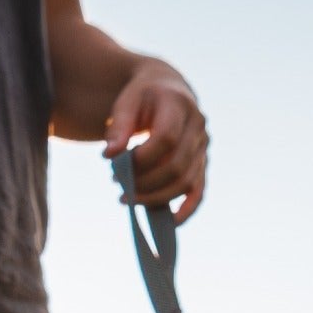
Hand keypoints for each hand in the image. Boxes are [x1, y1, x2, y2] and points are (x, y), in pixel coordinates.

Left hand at [104, 63, 207, 220]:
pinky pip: (199, 189)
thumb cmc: (141, 97)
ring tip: (125, 197)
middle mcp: (198, 126)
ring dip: (154, 196)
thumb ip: (118, 126)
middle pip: (175, 165)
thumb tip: (111, 155)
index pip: (165, 139)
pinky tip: (171, 222)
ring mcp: (202, 146)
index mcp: (180, 106)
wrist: (165, 90)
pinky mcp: (200, 162)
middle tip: (117, 185)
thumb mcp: (126, 102)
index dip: (141, 159)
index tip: (117, 164)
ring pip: (185, 181)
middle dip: (143, 182)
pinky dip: (187, 208)